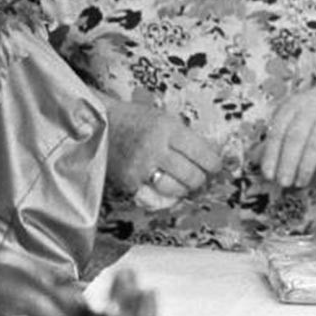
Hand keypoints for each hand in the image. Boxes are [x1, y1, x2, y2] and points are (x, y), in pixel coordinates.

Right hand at [104, 97, 221, 205]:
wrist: (100, 123)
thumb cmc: (135, 119)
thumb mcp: (163, 118)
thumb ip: (184, 136)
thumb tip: (208, 156)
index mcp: (168, 128)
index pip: (201, 153)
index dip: (213, 164)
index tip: (215, 166)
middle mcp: (155, 148)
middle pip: (191, 175)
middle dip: (200, 179)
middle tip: (200, 177)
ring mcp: (141, 167)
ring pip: (175, 189)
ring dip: (183, 189)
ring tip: (184, 184)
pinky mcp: (128, 182)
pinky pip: (154, 197)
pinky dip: (163, 197)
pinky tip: (166, 190)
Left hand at [260, 77, 315, 187]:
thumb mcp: (295, 117)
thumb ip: (277, 138)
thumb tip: (254, 159)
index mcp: (292, 107)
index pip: (277, 132)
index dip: (271, 155)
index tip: (268, 174)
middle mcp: (310, 109)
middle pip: (295, 139)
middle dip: (287, 164)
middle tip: (283, 183)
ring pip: (315, 144)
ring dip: (306, 166)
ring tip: (300, 182)